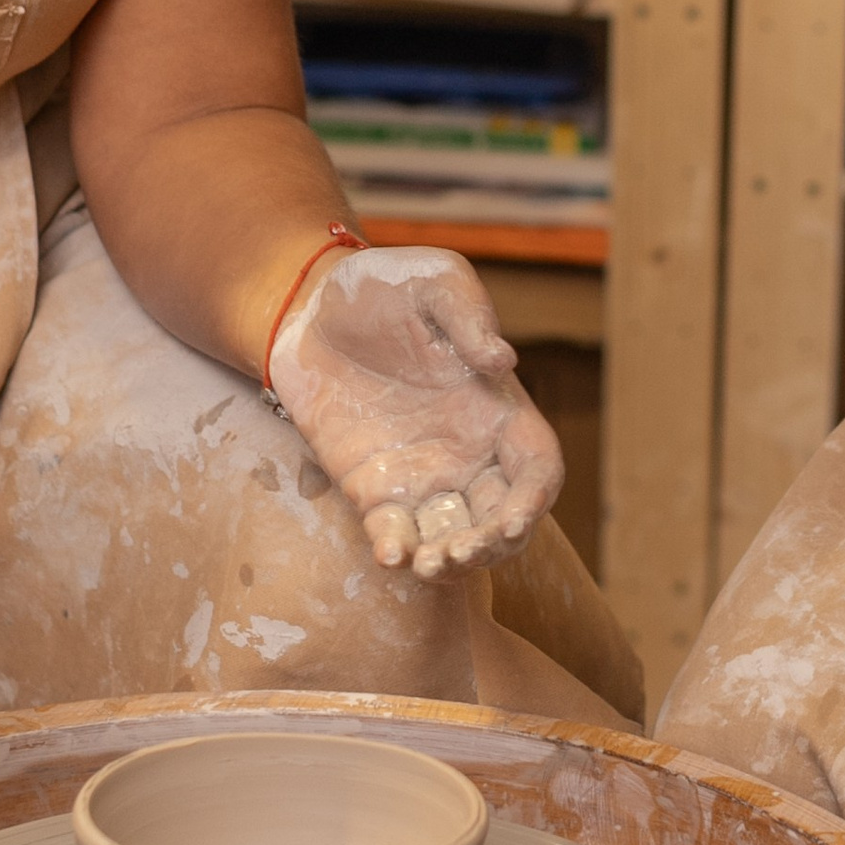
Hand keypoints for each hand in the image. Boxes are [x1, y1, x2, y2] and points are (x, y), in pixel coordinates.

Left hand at [269, 246, 563, 578]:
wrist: (307, 306)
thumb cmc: (381, 285)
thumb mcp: (433, 280)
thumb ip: (469, 314)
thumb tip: (503, 358)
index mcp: (496, 408)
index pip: (536, 470)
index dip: (533, 501)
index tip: (511, 522)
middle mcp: (467, 450)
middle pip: (501, 518)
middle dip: (490, 547)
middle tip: (459, 553)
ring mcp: (420, 472)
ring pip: (452, 538)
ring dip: (450, 562)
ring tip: (427, 564)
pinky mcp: (371, 485)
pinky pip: (394, 530)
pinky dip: (397, 550)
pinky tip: (390, 554)